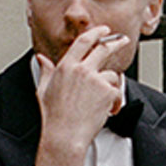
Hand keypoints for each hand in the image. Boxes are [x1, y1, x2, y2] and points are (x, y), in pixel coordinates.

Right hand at [35, 27, 127, 165]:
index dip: (96, 33)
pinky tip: (108, 110)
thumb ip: (46, 71)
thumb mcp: (44, 89)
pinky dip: (115, 102)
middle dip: (116, 42)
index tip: (104, 30)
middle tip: (123, 40)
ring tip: (104, 102)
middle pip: (104, 48)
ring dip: (111, 87)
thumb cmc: (54, 116)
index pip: (83, 42)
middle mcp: (81, 70)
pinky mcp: (107, 92)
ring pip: (111, 75)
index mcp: (66, 66)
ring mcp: (95, 80)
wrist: (65, 135)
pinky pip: (117, 92)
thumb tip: (42, 59)